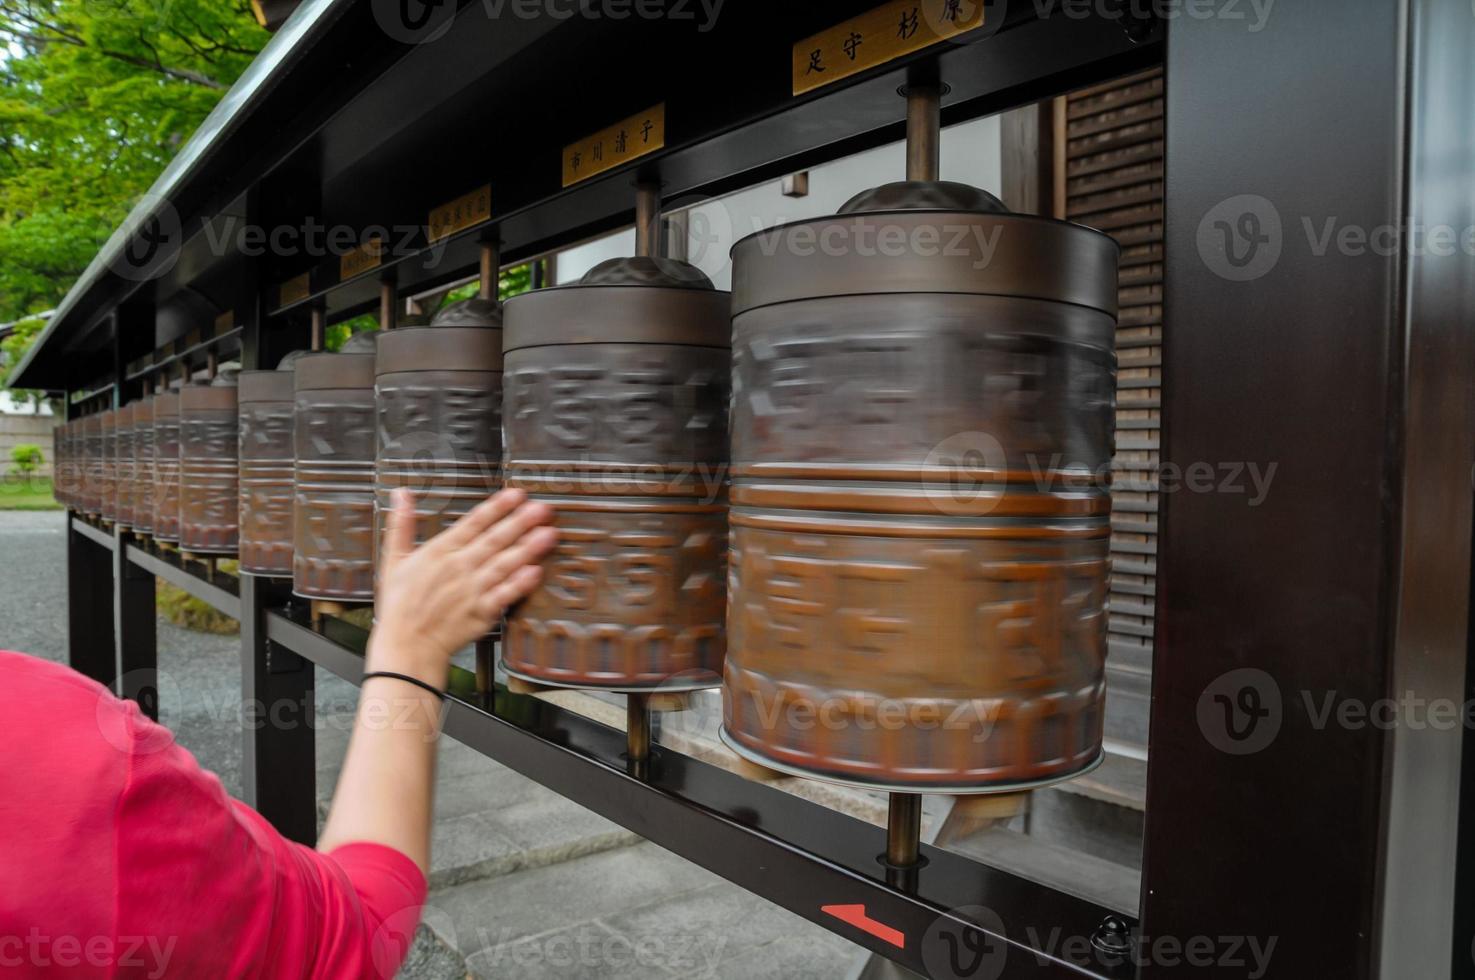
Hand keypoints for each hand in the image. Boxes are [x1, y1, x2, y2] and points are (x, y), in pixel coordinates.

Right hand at [368, 487, 555, 685]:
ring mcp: (472, 590)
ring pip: (505, 564)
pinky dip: (520, 583)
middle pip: (495, 539)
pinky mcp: (481, 612)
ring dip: (528, 548)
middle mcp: (459, 567)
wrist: (406, 645)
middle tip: (543, 508)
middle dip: (521, 522)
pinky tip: (537, 571)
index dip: (498, 507)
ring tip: (548, 533)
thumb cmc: (400, 604)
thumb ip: (401, 524)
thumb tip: (401, 493)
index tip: (517, 494)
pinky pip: (505, 595)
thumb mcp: (393, 559)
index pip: (474, 522)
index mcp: (440, 551)